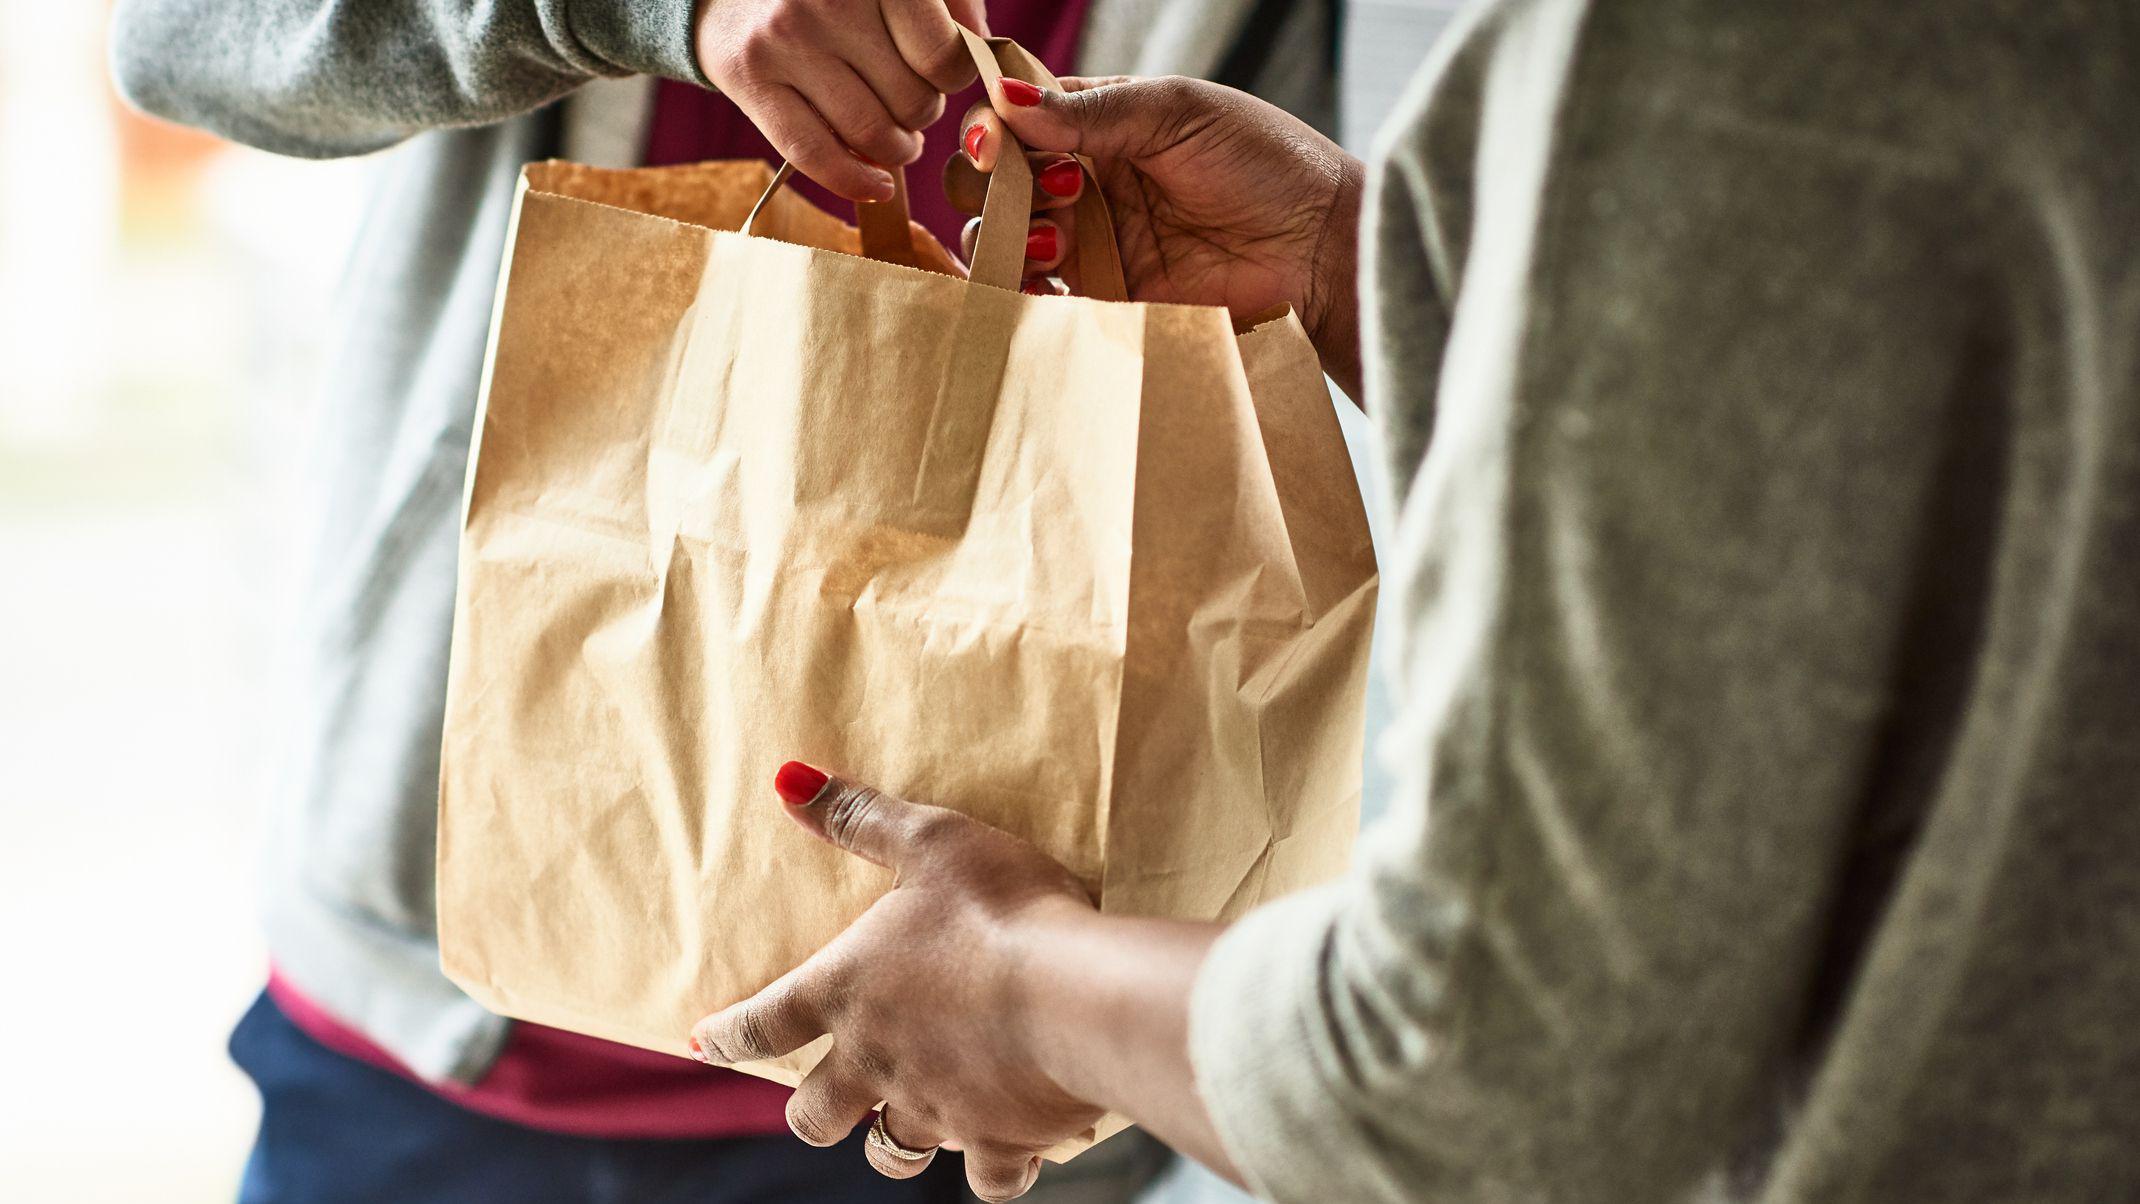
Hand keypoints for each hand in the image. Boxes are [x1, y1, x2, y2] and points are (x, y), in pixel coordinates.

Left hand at [689, 762, 1105, 1200]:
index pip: (764, 1021)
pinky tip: (1011, 1147)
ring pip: (890, 1149)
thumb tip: (787, 779)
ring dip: (892, 1140)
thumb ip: (860, 816)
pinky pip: (986, 1177)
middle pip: (813, 1115)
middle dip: (810, 1113)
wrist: (1076, 995)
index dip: (729, 1033)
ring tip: (909, 1125)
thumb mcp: (932, 841)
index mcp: (848, 991)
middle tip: (819, 1104)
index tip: (704, 1042)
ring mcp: (934, 1108)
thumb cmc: (999, 908)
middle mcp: (876, 1061)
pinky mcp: (997, 1140)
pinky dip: (994, 1167)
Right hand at [694, 0, 989, 200]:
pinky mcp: (751, 79)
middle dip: (922, 111)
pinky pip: (816, 156)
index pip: (942, 55)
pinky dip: (856, 182)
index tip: (940, 73)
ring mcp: (786, 39)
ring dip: (898, 149)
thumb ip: (951, 4)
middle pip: (912, 100)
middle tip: (907, 97)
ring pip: (872, 134)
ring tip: (895, 134)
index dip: (954, 77)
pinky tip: (878, 185)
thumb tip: (981, 52)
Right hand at [950, 75, 1366, 395]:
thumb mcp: (1178, 114)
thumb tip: (1005, 103)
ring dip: (1008, 236)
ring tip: (1059, 239)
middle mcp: (1086, 181)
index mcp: (1101, 123)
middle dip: (993, 184)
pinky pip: (1037, 298)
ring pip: (1002, 239)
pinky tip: (1050, 280)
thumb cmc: (1268, 166)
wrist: (1320, 253)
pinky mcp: (1105, 299)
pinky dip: (1022, 289)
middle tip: (1048, 188)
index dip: (992, 125)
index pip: (1016, 117)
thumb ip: (1090, 111)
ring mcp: (1091, 242)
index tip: (999, 139)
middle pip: (993, 180)